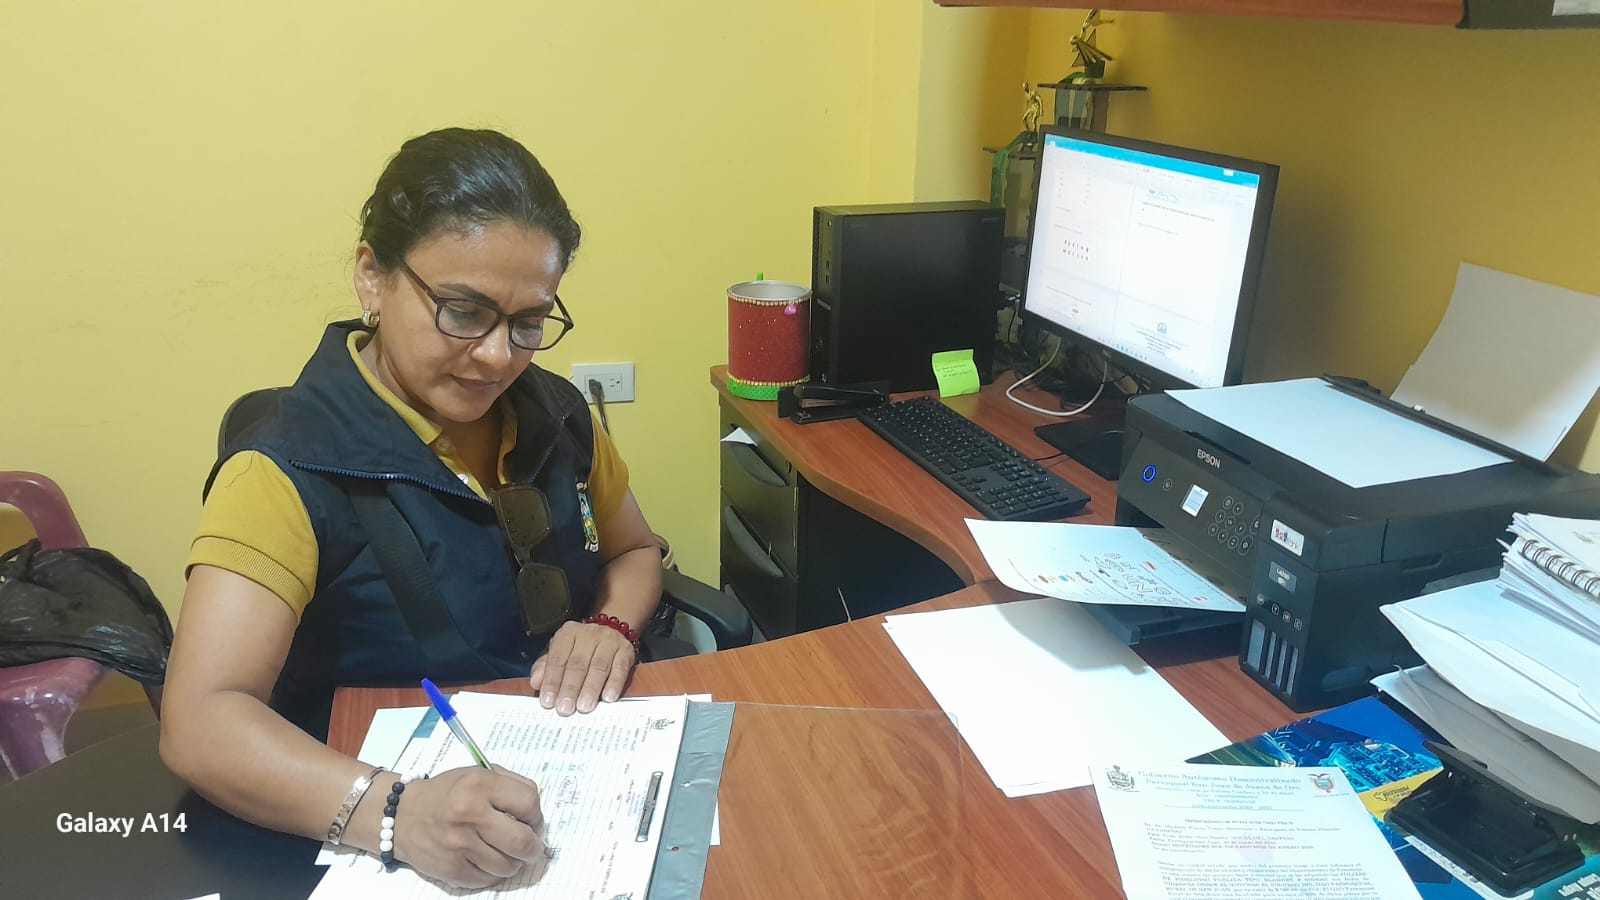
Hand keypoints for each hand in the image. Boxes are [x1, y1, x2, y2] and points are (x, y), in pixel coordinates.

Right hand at [390, 765, 548, 888]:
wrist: (401, 814)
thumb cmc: (446, 793)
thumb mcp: (478, 774)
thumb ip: (511, 786)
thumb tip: (537, 812)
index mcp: (480, 785)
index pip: (529, 803)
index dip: (537, 816)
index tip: (533, 821)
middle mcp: (470, 814)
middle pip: (523, 841)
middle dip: (534, 847)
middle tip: (531, 845)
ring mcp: (459, 845)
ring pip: (508, 866)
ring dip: (513, 861)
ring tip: (504, 851)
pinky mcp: (451, 869)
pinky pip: (488, 879)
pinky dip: (492, 872)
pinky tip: (485, 859)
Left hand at [528, 620, 636, 715]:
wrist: (611, 632)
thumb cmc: (580, 649)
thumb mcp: (560, 652)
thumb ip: (545, 667)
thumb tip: (536, 683)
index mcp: (568, 634)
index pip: (558, 659)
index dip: (552, 681)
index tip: (548, 702)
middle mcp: (589, 634)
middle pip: (578, 664)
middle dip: (570, 688)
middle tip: (565, 709)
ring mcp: (609, 641)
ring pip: (599, 666)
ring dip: (591, 688)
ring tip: (584, 707)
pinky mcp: (626, 650)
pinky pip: (620, 668)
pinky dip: (614, 683)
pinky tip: (608, 697)